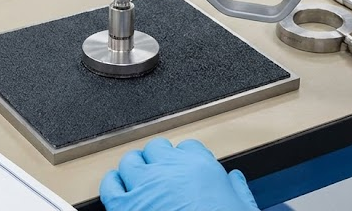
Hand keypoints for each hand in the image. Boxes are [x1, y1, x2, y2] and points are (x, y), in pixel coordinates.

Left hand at [99, 138, 258, 210]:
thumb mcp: (242, 208)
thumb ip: (236, 190)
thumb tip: (235, 179)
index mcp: (198, 167)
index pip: (187, 147)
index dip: (184, 158)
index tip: (184, 168)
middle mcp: (168, 170)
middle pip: (156, 148)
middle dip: (158, 159)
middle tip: (161, 172)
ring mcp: (143, 186)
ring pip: (130, 161)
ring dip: (134, 168)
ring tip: (138, 178)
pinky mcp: (123, 206)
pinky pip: (109, 185)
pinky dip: (112, 184)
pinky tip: (118, 188)